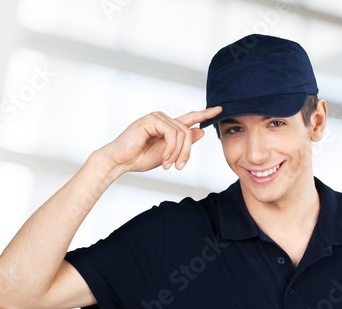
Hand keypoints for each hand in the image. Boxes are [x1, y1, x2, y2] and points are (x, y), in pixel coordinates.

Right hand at [97, 106, 222, 173]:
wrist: (122, 161)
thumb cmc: (141, 158)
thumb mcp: (169, 153)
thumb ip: (184, 143)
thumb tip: (201, 131)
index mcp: (169, 126)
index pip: (190, 118)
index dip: (205, 113)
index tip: (220, 109)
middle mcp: (164, 119)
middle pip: (188, 132)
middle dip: (187, 152)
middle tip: (179, 166)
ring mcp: (157, 117)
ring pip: (181, 134)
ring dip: (178, 153)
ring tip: (168, 164)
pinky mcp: (151, 120)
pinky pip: (171, 134)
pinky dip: (170, 149)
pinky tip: (163, 158)